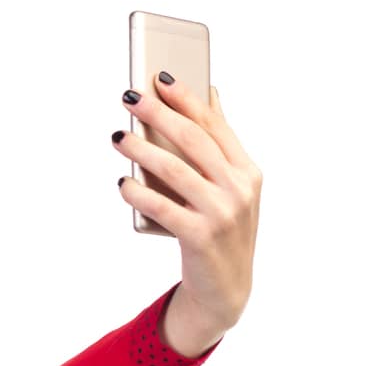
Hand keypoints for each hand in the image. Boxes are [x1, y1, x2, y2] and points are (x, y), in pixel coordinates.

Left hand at [114, 74, 260, 339]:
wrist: (226, 288)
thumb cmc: (220, 229)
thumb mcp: (230, 188)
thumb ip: (219, 146)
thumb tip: (210, 94)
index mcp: (247, 170)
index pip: (214, 125)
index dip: (186, 98)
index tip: (159, 77)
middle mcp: (239, 188)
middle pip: (193, 140)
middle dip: (159, 114)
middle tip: (129, 98)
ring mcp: (221, 213)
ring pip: (174, 170)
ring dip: (141, 149)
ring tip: (117, 136)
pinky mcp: (199, 237)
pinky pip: (162, 207)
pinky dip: (138, 192)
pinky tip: (121, 182)